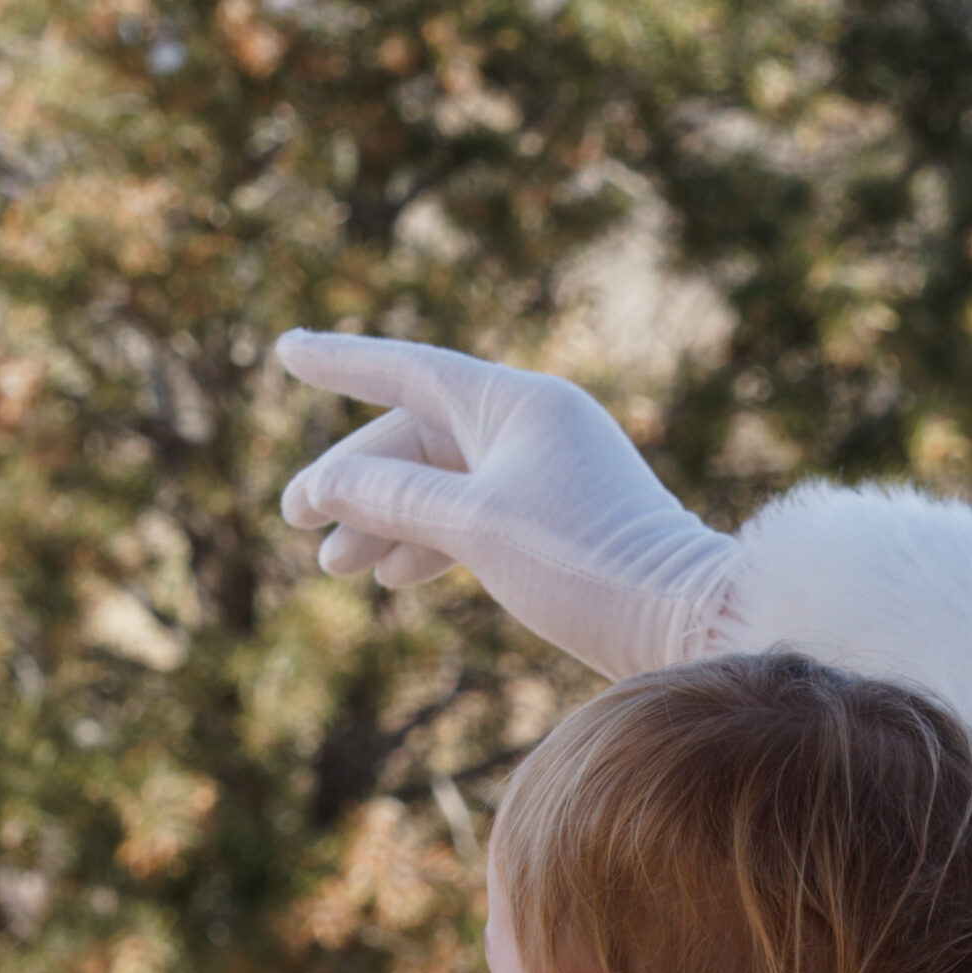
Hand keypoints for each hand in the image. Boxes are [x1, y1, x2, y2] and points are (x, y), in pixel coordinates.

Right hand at [278, 331, 737, 679]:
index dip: (341, 362)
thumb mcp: (473, 527)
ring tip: (335, 566)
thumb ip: (391, 498)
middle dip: (354, 480)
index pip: (408, 369)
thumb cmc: (584, 564)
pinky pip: (472, 513)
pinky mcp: (558, 520)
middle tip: (293, 519)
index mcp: (519, 403)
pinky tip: (396, 576)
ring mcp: (548, 471)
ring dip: (384, 519)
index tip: (286, 350)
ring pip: (441, 482)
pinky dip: (429, 539)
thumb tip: (327, 483)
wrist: (684, 621)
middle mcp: (534, 424)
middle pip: (417, 435)